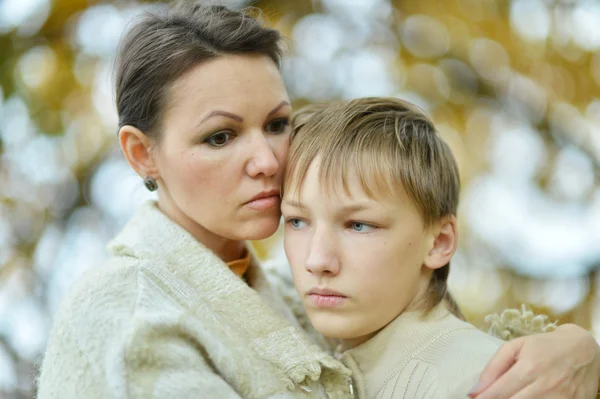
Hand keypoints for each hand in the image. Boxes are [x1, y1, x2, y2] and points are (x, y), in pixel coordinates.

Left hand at [469, 323, 599, 398]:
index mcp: (529, 367)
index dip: (484, 398)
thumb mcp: (517, 346)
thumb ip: (494, 366)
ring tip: (505, 398)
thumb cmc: (544, 346)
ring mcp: (560, 398)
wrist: (583, 349)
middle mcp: (545, 385)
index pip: (500, 390)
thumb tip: (476, 388)